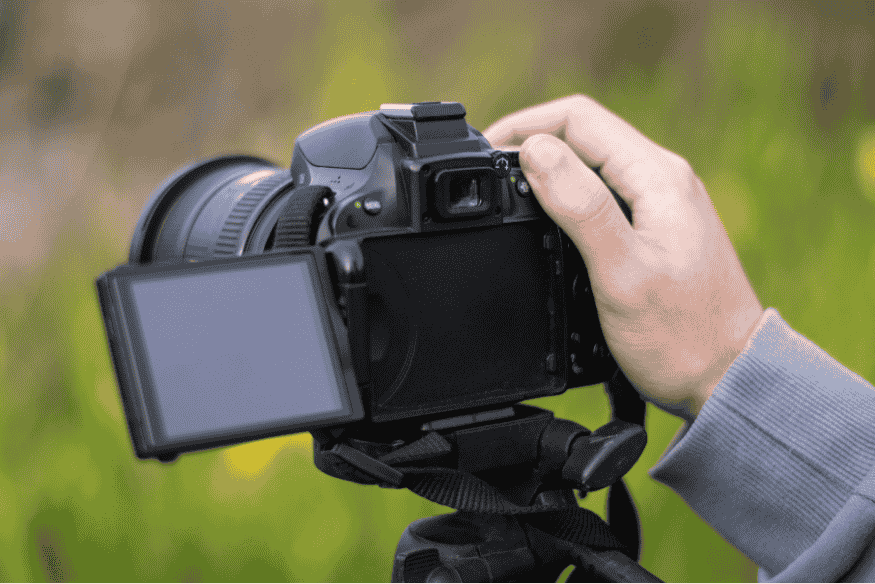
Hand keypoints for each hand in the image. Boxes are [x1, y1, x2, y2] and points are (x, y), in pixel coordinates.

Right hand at [483, 94, 763, 422]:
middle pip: (584, 134)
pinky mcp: (656, 228)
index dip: (524, 125)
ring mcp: (661, 203)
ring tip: (508, 191)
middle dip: (530, 142)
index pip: (578, 119)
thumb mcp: (622, 272)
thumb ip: (581, 207)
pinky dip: (566, 195)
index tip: (485, 150)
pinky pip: (603, 193)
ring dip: (547, 168)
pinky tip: (545, 219)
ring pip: (592, 163)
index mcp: (657, 177)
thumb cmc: (682, 336)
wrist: (727, 378)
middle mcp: (663, 179)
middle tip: (489, 172)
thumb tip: (535, 151)